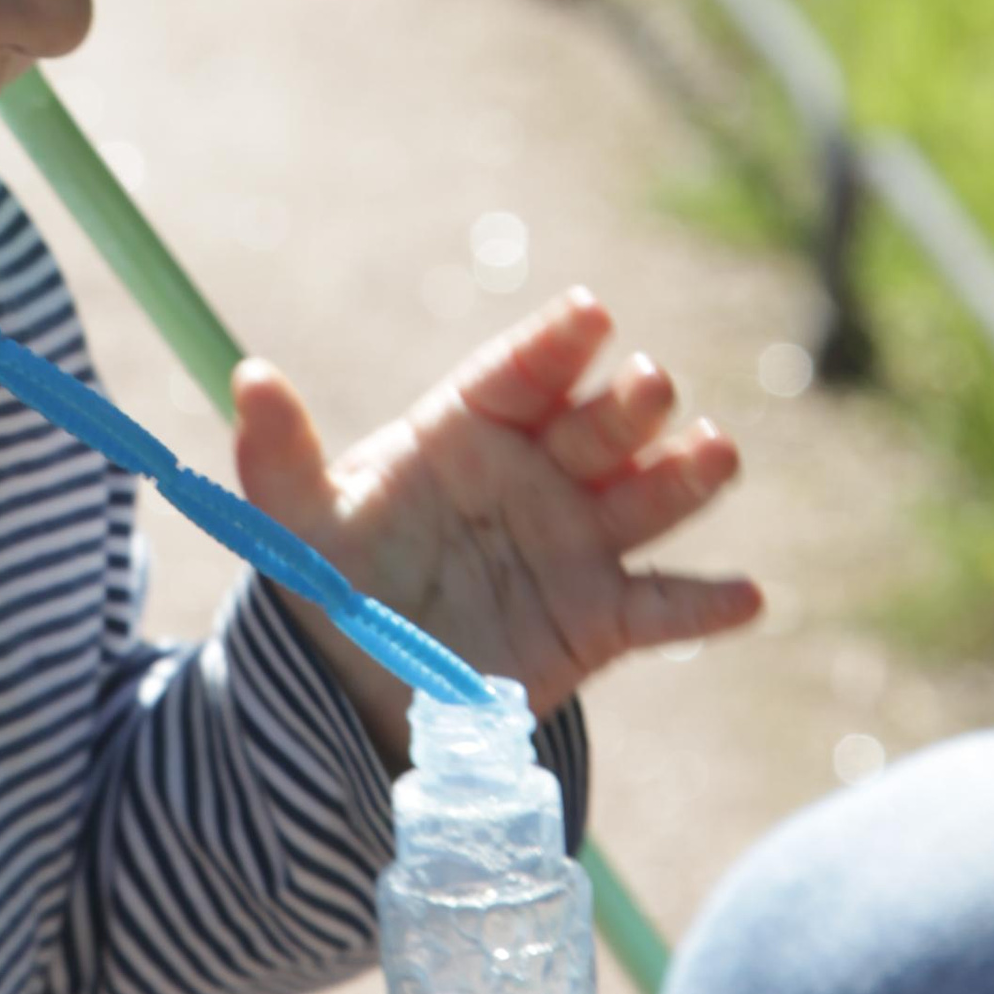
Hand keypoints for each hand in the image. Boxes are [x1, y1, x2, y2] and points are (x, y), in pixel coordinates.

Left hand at [234, 291, 758, 747]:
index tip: (591, 313)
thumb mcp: (294, 519)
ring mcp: (579, 542)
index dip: (557, 344)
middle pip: (599, 425)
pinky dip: (707, 605)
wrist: (365, 679)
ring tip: (717, 455)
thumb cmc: (338, 573)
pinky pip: (664, 607)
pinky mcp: (603, 619)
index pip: (521, 373)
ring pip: (650, 497)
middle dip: (630, 404)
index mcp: (471, 428)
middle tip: (651, 387)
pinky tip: (746, 597)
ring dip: (690, 475)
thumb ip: (278, 452)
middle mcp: (540, 473)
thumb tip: (247, 377)